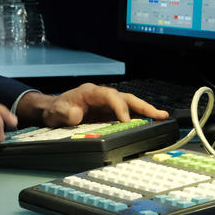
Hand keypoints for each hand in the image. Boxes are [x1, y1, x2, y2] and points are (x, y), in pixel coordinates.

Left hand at [17, 83, 169, 127]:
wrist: (52, 111)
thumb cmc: (55, 110)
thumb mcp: (55, 112)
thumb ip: (64, 113)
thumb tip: (75, 113)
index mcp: (90, 92)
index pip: (110, 96)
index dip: (119, 107)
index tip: (126, 120)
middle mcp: (101, 95)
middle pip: (125, 97)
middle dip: (142, 106)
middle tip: (159, 114)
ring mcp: (105, 104)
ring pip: (129, 104)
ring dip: (145, 111)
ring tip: (162, 117)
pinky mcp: (108, 112)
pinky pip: (126, 113)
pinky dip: (138, 117)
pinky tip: (149, 122)